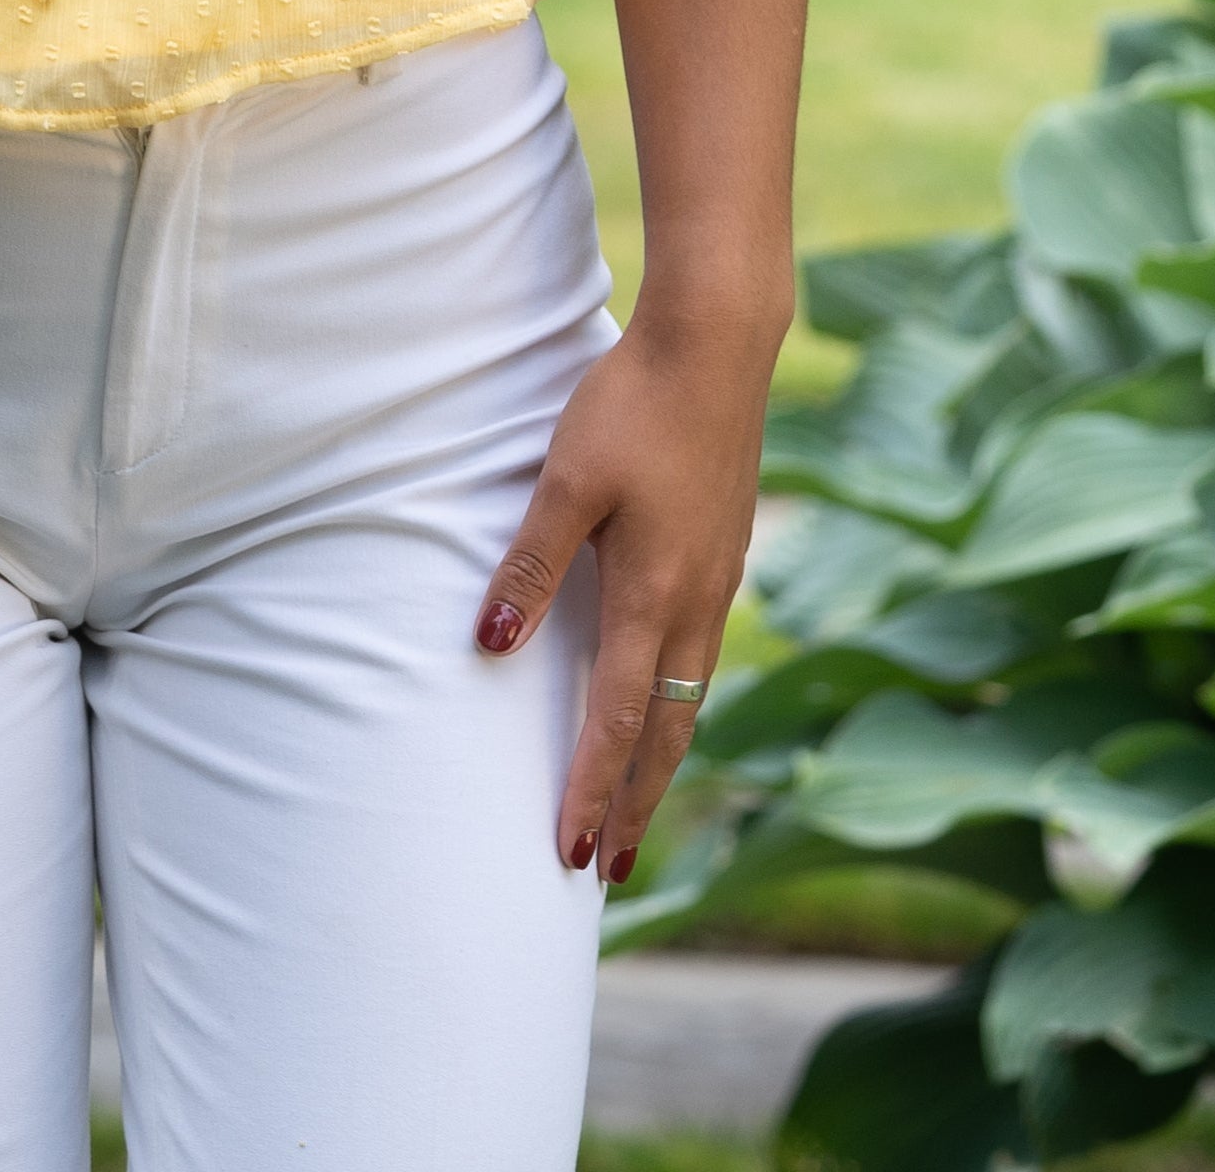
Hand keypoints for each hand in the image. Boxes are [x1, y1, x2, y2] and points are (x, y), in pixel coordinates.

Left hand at [475, 308, 773, 876]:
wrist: (718, 344)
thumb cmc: (633, 405)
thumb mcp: (567, 481)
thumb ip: (529, 566)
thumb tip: (487, 647)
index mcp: (653, 594)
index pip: (617, 719)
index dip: (592, 788)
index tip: (570, 853)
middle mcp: (697, 602)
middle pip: (667, 731)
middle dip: (634, 803)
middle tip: (607, 870)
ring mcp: (721, 578)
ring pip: (690, 696)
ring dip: (660, 760)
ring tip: (635, 808)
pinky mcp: (727, 550)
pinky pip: (701, 654)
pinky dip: (680, 703)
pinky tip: (665, 700)